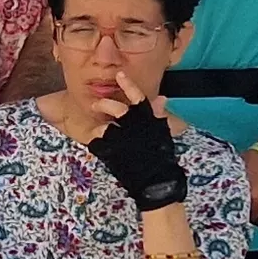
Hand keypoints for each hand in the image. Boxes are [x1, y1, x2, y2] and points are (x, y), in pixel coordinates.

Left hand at [81, 95, 188, 211]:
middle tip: (95, 104)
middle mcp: (136, 128)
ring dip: (100, 127)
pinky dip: (96, 144)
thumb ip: (157, 115)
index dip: (129, 85)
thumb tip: (162, 98)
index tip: (120, 75)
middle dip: (105, 104)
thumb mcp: (161, 134)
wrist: (156, 183)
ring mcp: (124, 141)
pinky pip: (98, 144)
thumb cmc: (160, 157)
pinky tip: (97, 145)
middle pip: (117, 109)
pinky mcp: (113, 155)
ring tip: (97, 130)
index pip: (139, 98)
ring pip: (106, 126)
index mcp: (149, 121)